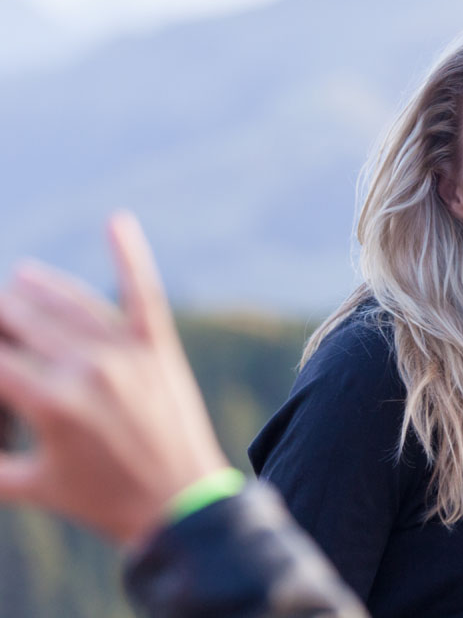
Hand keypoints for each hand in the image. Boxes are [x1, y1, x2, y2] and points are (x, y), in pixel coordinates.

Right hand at [0, 212, 229, 546]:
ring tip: (19, 281)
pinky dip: (130, 256)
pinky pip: (142, 294)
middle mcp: (85, 367)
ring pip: (69, 303)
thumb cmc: (101, 500)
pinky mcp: (159, 349)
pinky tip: (117, 222)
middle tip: (0, 313)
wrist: (182, 504)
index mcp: (48, 401)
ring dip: (37, 287)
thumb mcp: (29, 485)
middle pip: (22, 318)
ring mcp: (126, 354)